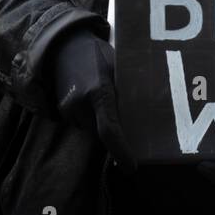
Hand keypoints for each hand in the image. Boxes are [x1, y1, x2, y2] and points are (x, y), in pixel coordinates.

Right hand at [50, 28, 135, 172]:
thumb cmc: (97, 54)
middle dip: (117, 134)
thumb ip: (128, 89)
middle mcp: (80, 105)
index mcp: (98, 92)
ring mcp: (68, 109)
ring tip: (110, 103)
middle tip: (132, 125)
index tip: (131, 167)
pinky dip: (93, 119)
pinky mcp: (62, 111)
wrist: (62, 47)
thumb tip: (153, 107)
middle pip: (103, 134)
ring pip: (93, 131)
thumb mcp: (118, 67)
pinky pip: (83, 123)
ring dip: (104, 125)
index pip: (110, 130)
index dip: (121, 151)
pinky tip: (96, 102)